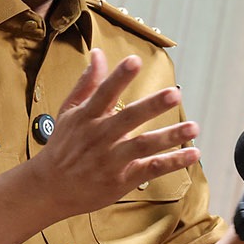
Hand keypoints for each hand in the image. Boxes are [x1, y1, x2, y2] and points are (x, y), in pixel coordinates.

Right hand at [30, 50, 200, 216]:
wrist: (50, 189)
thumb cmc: (61, 147)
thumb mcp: (68, 112)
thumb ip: (87, 83)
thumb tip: (98, 54)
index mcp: (86, 118)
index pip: (104, 93)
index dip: (119, 77)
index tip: (134, 61)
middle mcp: (99, 138)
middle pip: (128, 119)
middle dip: (151, 106)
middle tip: (173, 94)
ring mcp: (111, 160)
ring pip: (144, 146)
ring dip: (169, 136)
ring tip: (193, 127)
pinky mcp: (122, 180)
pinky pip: (151, 169)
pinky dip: (172, 162)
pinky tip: (193, 153)